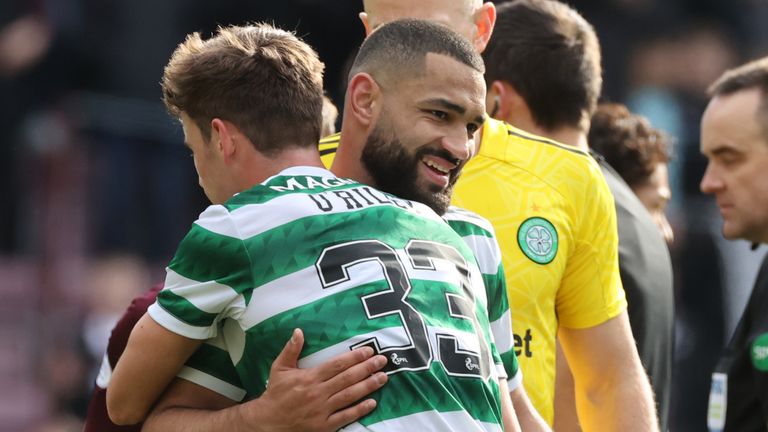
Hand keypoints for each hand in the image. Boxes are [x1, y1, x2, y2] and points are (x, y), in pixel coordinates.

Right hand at [243, 329, 387, 431]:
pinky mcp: (324, 425)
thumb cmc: (276, 394)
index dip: (354, 357)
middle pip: (347, 378)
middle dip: (367, 368)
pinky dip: (360, 410)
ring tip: (383, 378)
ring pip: (350, 396)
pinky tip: (372, 402)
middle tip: (382, 361)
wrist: (268, 421)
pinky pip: (345, 417)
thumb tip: (298, 331)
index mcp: (309, 378)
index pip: (336, 365)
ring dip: (368, 386)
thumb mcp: (280, 368)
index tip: (368, 350)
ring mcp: (322, 410)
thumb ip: (291, 350)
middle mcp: (318, 393)